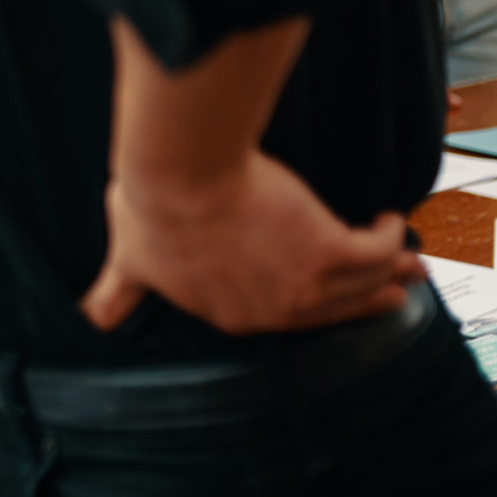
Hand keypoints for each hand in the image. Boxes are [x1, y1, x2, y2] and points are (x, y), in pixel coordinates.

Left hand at [80, 150, 422, 336]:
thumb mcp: (128, 260)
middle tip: (393, 292)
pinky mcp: (331, 247)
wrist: (180, 178)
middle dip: (366, 297)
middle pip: (335, 308)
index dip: (311, 307)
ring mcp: (308, 283)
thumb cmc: (151, 209)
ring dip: (389, 270)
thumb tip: (87, 319)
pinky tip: (390, 221)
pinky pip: (375, 247)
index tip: (324, 301)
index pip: (283, 318)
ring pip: (363, 280)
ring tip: (409, 263)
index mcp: (233, 314)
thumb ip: (115, 293)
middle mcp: (277, 309)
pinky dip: (387, 235)